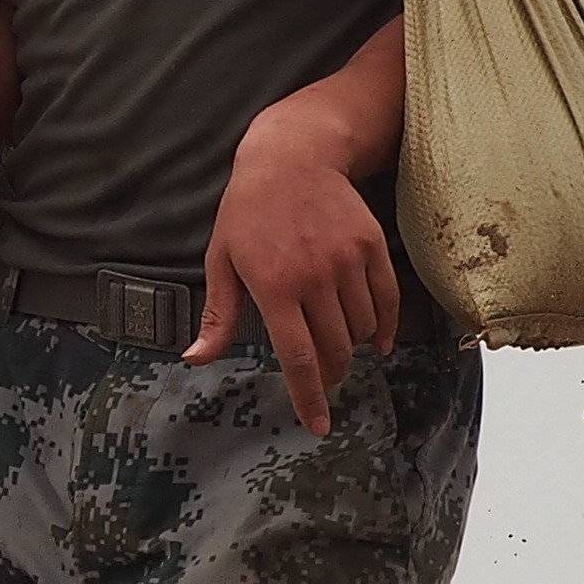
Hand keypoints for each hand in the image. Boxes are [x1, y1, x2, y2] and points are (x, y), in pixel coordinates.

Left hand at [191, 120, 400, 433]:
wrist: (292, 159)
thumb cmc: (247, 213)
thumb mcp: (221, 261)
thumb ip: (219, 316)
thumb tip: (196, 359)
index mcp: (273, 286)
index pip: (299, 357)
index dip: (310, 397)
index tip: (318, 425)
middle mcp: (314, 277)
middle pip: (334, 350)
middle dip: (329, 376)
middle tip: (321, 383)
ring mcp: (348, 261)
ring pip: (360, 328)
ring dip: (350, 347)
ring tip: (334, 344)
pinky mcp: (372, 248)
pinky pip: (386, 301)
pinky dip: (382, 327)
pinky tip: (374, 341)